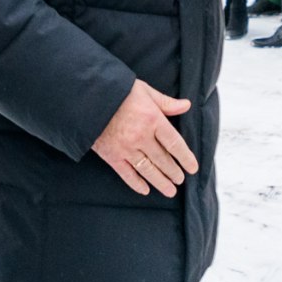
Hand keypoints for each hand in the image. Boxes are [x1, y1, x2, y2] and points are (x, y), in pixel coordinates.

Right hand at [91, 80, 195, 197]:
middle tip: (180, 180)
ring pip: (147, 170)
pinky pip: (126, 174)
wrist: (88, 97)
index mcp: (152, 119)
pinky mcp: (111, 155)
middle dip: (174, 172)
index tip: (192, 168)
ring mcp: (126, 148)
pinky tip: (145, 190)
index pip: (175, 144)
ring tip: (170, 191)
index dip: (186, 158)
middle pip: (163, 160)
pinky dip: (136, 183)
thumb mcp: (145, 91)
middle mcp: (141, 136)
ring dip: (160, 182)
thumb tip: (186, 105)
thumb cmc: (118, 91)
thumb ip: (166, 102)